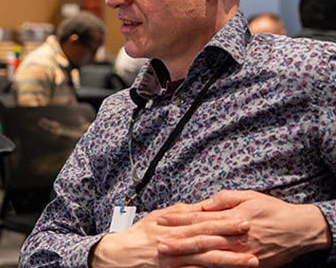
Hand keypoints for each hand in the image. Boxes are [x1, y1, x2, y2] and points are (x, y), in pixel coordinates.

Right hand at [90, 202, 255, 267]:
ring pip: (206, 261)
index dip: (225, 222)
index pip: (203, 223)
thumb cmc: (137, 236)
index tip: (244, 219)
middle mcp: (175, 244)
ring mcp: (174, 262)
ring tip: (251, 261)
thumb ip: (178, 213)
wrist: (118, 256)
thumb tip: (197, 206)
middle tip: (253, 235)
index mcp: (174, 228)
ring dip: (230, 261)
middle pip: (208, 241)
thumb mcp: (156, 218)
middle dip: (232, 238)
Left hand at [157, 190, 331, 267]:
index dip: (179, 219)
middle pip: (201, 239)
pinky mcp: (248, 265)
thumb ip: (224, 199)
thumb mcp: (248, 196)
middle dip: (178, 242)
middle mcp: (234, 236)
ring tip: (171, 259)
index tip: (161, 220)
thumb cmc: (272, 211)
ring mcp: (240, 252)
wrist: (299, 230)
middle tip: (158, 244)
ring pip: (210, 256)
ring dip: (189, 258)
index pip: (199, 218)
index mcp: (231, 217)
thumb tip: (204, 203)